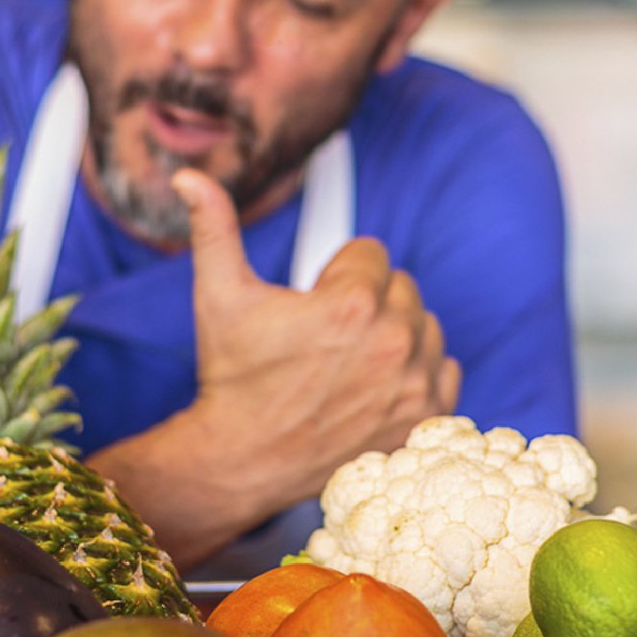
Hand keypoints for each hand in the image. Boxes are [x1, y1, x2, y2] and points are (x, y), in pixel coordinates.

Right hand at [172, 168, 461, 505]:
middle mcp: (394, 341)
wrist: (242, 460)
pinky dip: (420, 375)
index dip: (336, 275)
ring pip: (427, 328)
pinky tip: (378, 387)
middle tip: (328, 337)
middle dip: (368, 303)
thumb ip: (215, 228)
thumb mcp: (219, 296)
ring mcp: (414, 383)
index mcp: (353, 303)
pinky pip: (446, 371)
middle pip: (402, 289)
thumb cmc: (233, 377)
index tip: (313, 304)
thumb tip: (190, 175)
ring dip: (397, 336)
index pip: (372, 253)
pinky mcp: (426, 417)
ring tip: (350, 363)